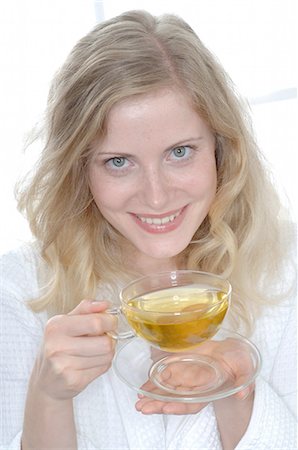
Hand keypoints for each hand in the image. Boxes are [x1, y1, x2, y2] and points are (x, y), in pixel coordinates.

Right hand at [31, 299, 116, 400]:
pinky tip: (91, 362)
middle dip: (110, 338)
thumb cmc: (58, 347)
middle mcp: (57, 346)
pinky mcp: (74, 381)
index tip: (111, 321)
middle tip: (105, 336)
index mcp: (56, 326)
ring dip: (107, 351)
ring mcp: (65, 366)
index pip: (95, 322)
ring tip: (96, 350)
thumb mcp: (65, 323)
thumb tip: (105, 304)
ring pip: (107, 355)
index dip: (110, 321)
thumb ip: (85, 309)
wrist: (45, 382)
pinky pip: (103, 368)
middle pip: (105, 342)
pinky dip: (103, 363)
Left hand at [135, 338, 254, 414]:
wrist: (231, 349)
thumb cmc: (238, 360)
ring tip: (139, 399)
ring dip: (152, 395)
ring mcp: (186, 377)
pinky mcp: (181, 365)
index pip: (192, 402)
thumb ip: (244, 380)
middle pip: (175, 399)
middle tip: (142, 407)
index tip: (165, 407)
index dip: (179, 406)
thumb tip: (242, 393)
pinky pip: (165, 375)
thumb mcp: (245, 369)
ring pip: (167, 389)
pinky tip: (143, 386)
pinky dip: (154, 381)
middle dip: (158, 404)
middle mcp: (195, 387)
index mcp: (209, 390)